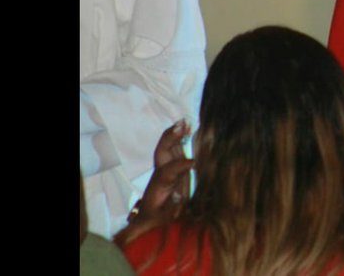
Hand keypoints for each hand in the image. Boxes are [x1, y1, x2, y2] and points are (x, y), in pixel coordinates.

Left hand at [114, 121, 193, 246]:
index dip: (180, 166)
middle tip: (182, 126)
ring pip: (167, 147)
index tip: (194, 163)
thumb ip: (173, 209)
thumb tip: (181, 197)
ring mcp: (165, 169)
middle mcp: (160, 174)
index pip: (168, 172)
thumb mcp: (166, 219)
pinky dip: (179, 138)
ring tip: (185, 122)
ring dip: (175, 134)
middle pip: (162, 152)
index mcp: (159, 187)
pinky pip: (174, 149)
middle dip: (170, 139)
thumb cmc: (159, 220)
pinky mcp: (172, 168)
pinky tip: (188, 129)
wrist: (149, 220)